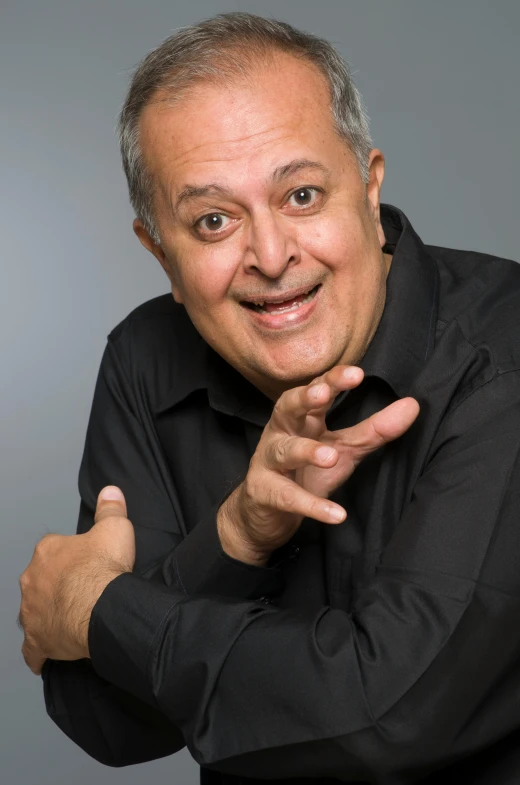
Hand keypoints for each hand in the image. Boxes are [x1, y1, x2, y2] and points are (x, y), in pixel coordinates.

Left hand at [19, 486, 134, 674]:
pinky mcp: (37, 640)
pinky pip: (32, 648)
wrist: (102, 607)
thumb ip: (111, 509)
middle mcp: (32, 579)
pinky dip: (36, 651)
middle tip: (82, 590)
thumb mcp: (115, 528)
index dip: (72, 556)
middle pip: (40, 580)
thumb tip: (110, 491)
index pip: (54, 548)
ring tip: (68, 617)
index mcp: (48, 551)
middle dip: (56, 585)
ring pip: (33, 611)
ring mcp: (31, 612)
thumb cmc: (105, 568)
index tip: (88, 563)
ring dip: (46, 613)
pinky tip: (43, 655)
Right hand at [218, 365, 418, 563]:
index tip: (356, 374)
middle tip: (323, 394)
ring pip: (284, 451)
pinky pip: (288, 497)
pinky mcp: (265, 493)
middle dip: (303, 399)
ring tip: (331, 457)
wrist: (264, 513)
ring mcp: (269, 463)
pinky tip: (337, 514)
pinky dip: (312, 506)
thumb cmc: (305, 473)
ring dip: (306, 451)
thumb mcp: (343, 450)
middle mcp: (281, 433)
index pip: (315, 390)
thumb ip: (375, 430)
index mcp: (301, 418)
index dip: (332, 380)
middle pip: (287, 408)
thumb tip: (412, 406)